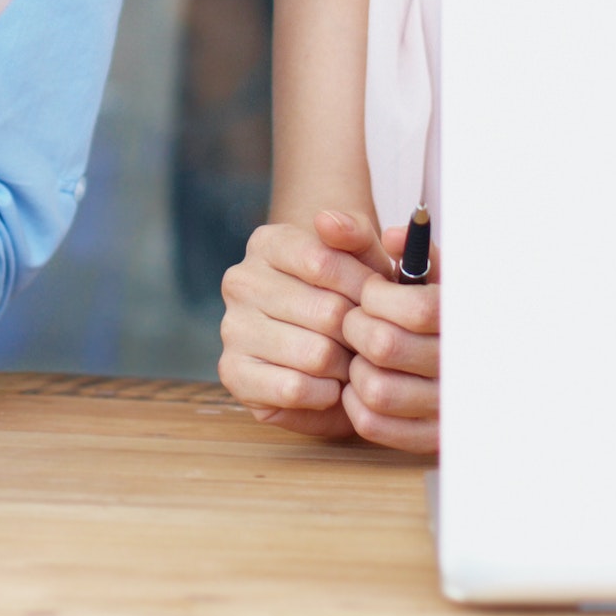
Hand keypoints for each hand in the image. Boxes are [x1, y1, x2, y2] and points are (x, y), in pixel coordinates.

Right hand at [218, 210, 391, 438]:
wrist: (328, 335)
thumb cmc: (349, 288)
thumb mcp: (364, 253)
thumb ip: (354, 231)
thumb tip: (327, 221)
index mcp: (268, 242)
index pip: (324, 262)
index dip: (365, 287)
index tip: (384, 300)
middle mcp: (241, 281)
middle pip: (326, 312)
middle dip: (361, 332)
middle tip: (374, 339)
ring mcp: (232, 327)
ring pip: (314, 354)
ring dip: (347, 366)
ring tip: (354, 362)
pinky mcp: (232, 373)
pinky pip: (293, 390)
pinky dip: (324, 393)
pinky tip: (332, 384)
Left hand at [341, 222, 439, 453]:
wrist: (459, 354)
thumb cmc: (424, 302)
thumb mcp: (408, 266)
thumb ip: (365, 239)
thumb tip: (327, 223)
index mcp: (463, 316)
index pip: (417, 309)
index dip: (378, 300)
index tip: (369, 294)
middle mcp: (461, 363)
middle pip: (388, 347)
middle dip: (357, 329)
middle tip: (356, 322)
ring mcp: (447, 405)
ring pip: (378, 390)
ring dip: (355, 368)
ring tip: (359, 353)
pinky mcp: (429, 437)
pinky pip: (375, 424)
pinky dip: (355, 402)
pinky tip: (361, 381)